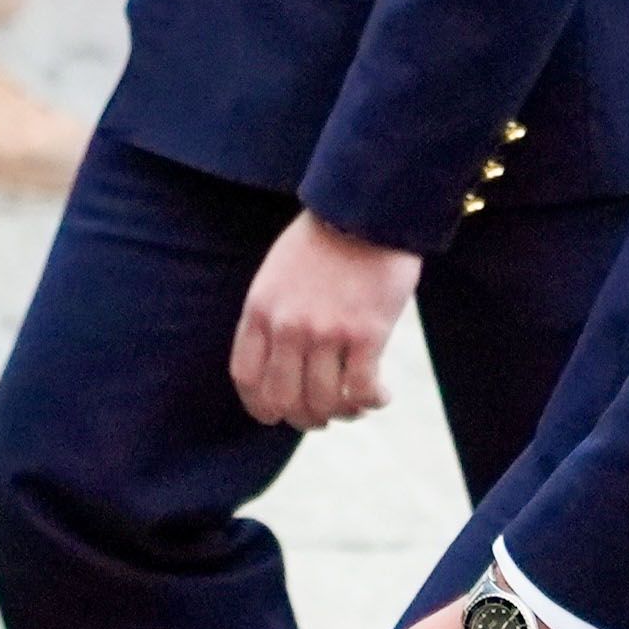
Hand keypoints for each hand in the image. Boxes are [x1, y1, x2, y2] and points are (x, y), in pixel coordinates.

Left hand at [232, 211, 424, 430]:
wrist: (366, 211)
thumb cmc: (324, 240)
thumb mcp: (277, 275)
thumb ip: (272, 316)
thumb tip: (282, 364)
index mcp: (260, 311)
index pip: (247, 379)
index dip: (261, 408)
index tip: (278, 414)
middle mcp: (288, 327)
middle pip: (284, 400)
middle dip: (304, 418)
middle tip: (322, 416)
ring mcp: (326, 332)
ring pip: (325, 402)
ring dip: (342, 413)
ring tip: (356, 405)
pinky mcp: (366, 334)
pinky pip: (363, 390)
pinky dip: (372, 402)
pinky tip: (381, 395)